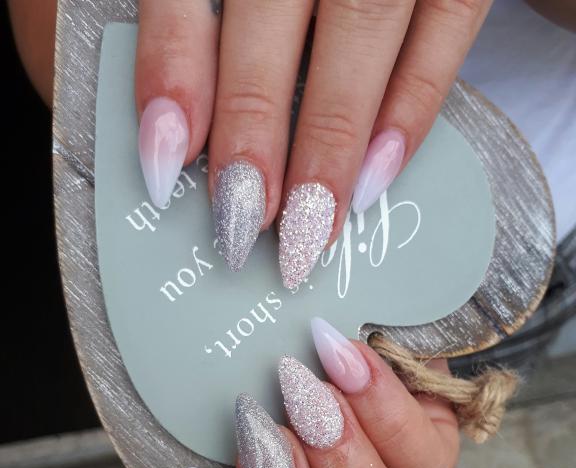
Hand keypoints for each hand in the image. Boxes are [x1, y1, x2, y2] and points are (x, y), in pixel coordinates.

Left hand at [136, 0, 491, 283]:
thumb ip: (205, 22)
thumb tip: (187, 133)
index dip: (174, 72)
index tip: (166, 164)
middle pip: (271, 11)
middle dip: (253, 124)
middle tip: (241, 220)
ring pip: (360, 28)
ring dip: (329, 137)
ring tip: (307, 225)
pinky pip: (446, 29)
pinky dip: (411, 109)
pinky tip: (376, 178)